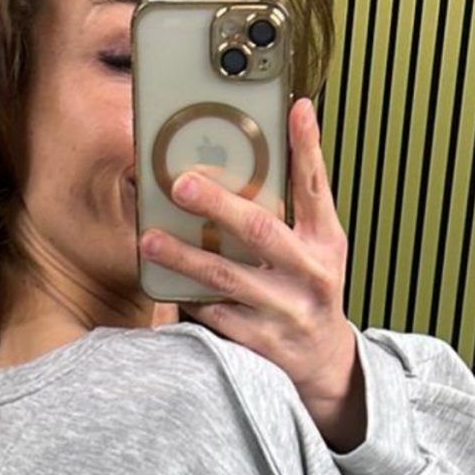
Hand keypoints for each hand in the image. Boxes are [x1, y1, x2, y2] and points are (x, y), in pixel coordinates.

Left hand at [141, 96, 362, 445]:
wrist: (324, 365)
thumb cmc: (309, 292)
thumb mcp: (317, 248)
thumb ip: (294, 209)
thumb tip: (264, 157)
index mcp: (326, 240)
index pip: (317, 185)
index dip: (308, 146)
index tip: (294, 109)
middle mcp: (309, 273)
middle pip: (261, 231)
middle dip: (219, 205)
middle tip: (182, 183)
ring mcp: (283, 310)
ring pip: (227, 278)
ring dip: (184, 256)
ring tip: (148, 238)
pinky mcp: (258, 342)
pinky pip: (213, 316)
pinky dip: (186, 298)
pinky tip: (160, 284)